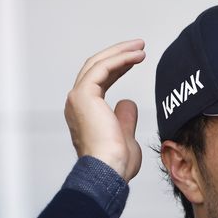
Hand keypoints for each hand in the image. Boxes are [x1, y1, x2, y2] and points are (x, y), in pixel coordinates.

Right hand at [64, 39, 145, 181]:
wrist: (109, 170)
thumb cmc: (117, 163)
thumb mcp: (125, 135)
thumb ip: (125, 117)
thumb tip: (128, 102)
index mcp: (84, 112)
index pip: (99, 81)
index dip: (118, 68)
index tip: (136, 60)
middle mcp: (76, 102)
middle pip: (96, 68)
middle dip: (118, 54)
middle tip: (139, 47)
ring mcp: (78, 97)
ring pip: (98, 64)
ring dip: (120, 52)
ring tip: (140, 47)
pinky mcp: (84, 94)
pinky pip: (102, 68)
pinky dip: (120, 59)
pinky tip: (136, 56)